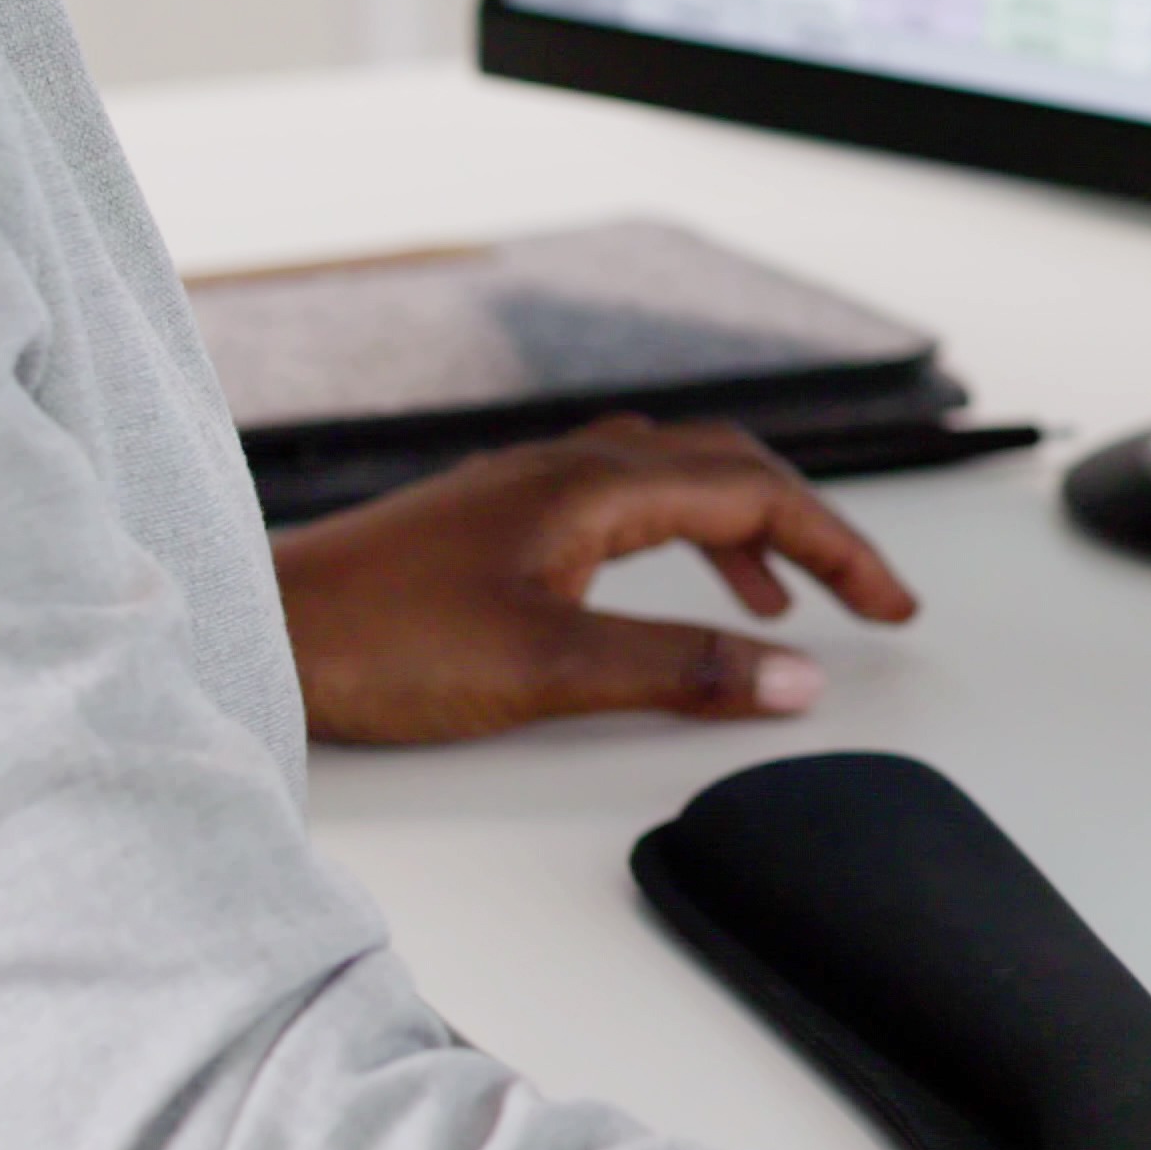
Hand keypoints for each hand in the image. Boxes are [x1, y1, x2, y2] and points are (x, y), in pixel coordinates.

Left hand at [266, 412, 916, 747]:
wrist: (257, 630)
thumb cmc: (379, 644)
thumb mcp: (550, 670)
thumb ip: (681, 672)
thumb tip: (795, 682)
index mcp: (590, 486)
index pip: (756, 491)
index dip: (839, 546)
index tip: (892, 605)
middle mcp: (563, 468)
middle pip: (725, 466)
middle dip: (808, 527)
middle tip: (865, 596)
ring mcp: (525, 490)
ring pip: (672, 481)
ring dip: (743, 532)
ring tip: (777, 607)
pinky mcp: (494, 523)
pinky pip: (621, 505)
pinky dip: (678, 539)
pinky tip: (661, 594)